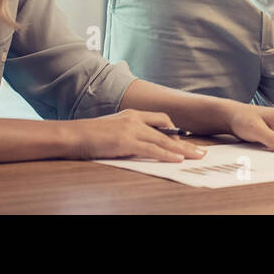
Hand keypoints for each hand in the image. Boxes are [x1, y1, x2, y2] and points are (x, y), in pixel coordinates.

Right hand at [67, 109, 207, 161]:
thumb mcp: (111, 129)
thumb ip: (126, 133)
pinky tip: (177, 159)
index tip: (183, 140)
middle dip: (186, 142)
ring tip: (197, 156)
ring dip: (183, 150)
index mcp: (131, 114)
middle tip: (200, 150)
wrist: (72, 134)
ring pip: (164, 141)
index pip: (160, 119)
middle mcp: (135, 119)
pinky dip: (167, 155)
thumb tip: (137, 145)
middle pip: (167, 131)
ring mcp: (132, 130)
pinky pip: (152, 150)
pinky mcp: (127, 142)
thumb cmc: (88, 135)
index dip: (173, 130)